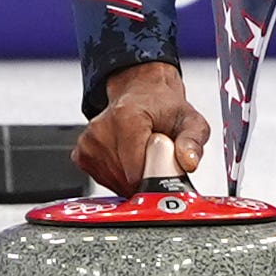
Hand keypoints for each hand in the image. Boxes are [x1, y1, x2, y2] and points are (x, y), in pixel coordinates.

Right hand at [76, 62, 210, 194]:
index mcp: (126, 118)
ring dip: (132, 177)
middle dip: (145, 177)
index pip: (136, 171)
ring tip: (142, 156)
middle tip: (155, 159)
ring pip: (115, 182)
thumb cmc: (163, 107)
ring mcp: (89, 142)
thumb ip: (193, 141)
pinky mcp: (82, 154)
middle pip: (125, 179)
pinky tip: (127, 159)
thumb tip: (188, 162)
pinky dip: (119, 176)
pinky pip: (103, 180)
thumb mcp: (190, 120)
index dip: (154, 177)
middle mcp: (102, 129)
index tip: (164, 168)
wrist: (142, 93)